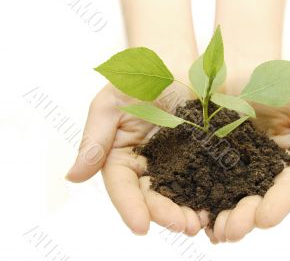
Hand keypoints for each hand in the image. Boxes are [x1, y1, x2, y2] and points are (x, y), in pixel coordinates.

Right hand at [66, 83, 201, 235]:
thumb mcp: (110, 105)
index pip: (123, 186)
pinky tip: (215, 206)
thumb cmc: (137, 80)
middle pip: (153, 196)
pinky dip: (207, 194)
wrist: (174, 64)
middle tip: (183, 226)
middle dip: (166, 214)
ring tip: (200, 223)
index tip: (141, 226)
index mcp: (122, 157)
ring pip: (178, 193)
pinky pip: (203, 178)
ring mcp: (175, 163)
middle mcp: (147, 166)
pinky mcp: (198, 157)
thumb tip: (73, 176)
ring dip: (187, 211)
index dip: (130, 207)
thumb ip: (94, 140)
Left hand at [204, 88, 289, 242]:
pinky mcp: (202, 162)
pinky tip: (193, 217)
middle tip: (232, 230)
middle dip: (245, 218)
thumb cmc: (269, 80)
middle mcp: (258, 170)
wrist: (230, 66)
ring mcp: (229, 168)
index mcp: (285, 160)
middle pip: (256, 201)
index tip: (264, 219)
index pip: (286, 187)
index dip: (277, 205)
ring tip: (214, 231)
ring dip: (222, 219)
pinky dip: (198, 203)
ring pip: (228, 200)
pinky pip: (200, 186)